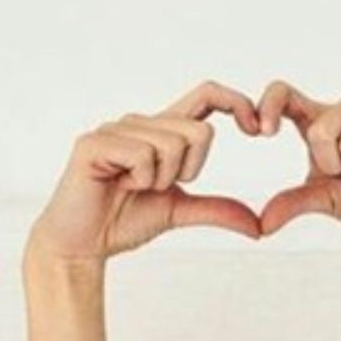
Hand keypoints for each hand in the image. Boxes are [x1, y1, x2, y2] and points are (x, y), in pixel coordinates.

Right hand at [28, 80, 262, 261]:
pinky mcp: (95, 143)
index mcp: (162, 131)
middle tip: (156, 187)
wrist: (83, 244)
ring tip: (132, 187)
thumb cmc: (124, 221)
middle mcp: (140, 122)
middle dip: (188, 171)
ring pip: (173, 145)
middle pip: (199, 131)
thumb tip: (258, 227)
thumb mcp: (180, 212)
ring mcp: (116, 129)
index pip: (207, 95)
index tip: (257, 129)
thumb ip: (216, 210)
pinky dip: (140, 180)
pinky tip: (118, 186)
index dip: (236, 102)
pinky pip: (143, 156)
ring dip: (160, 180)